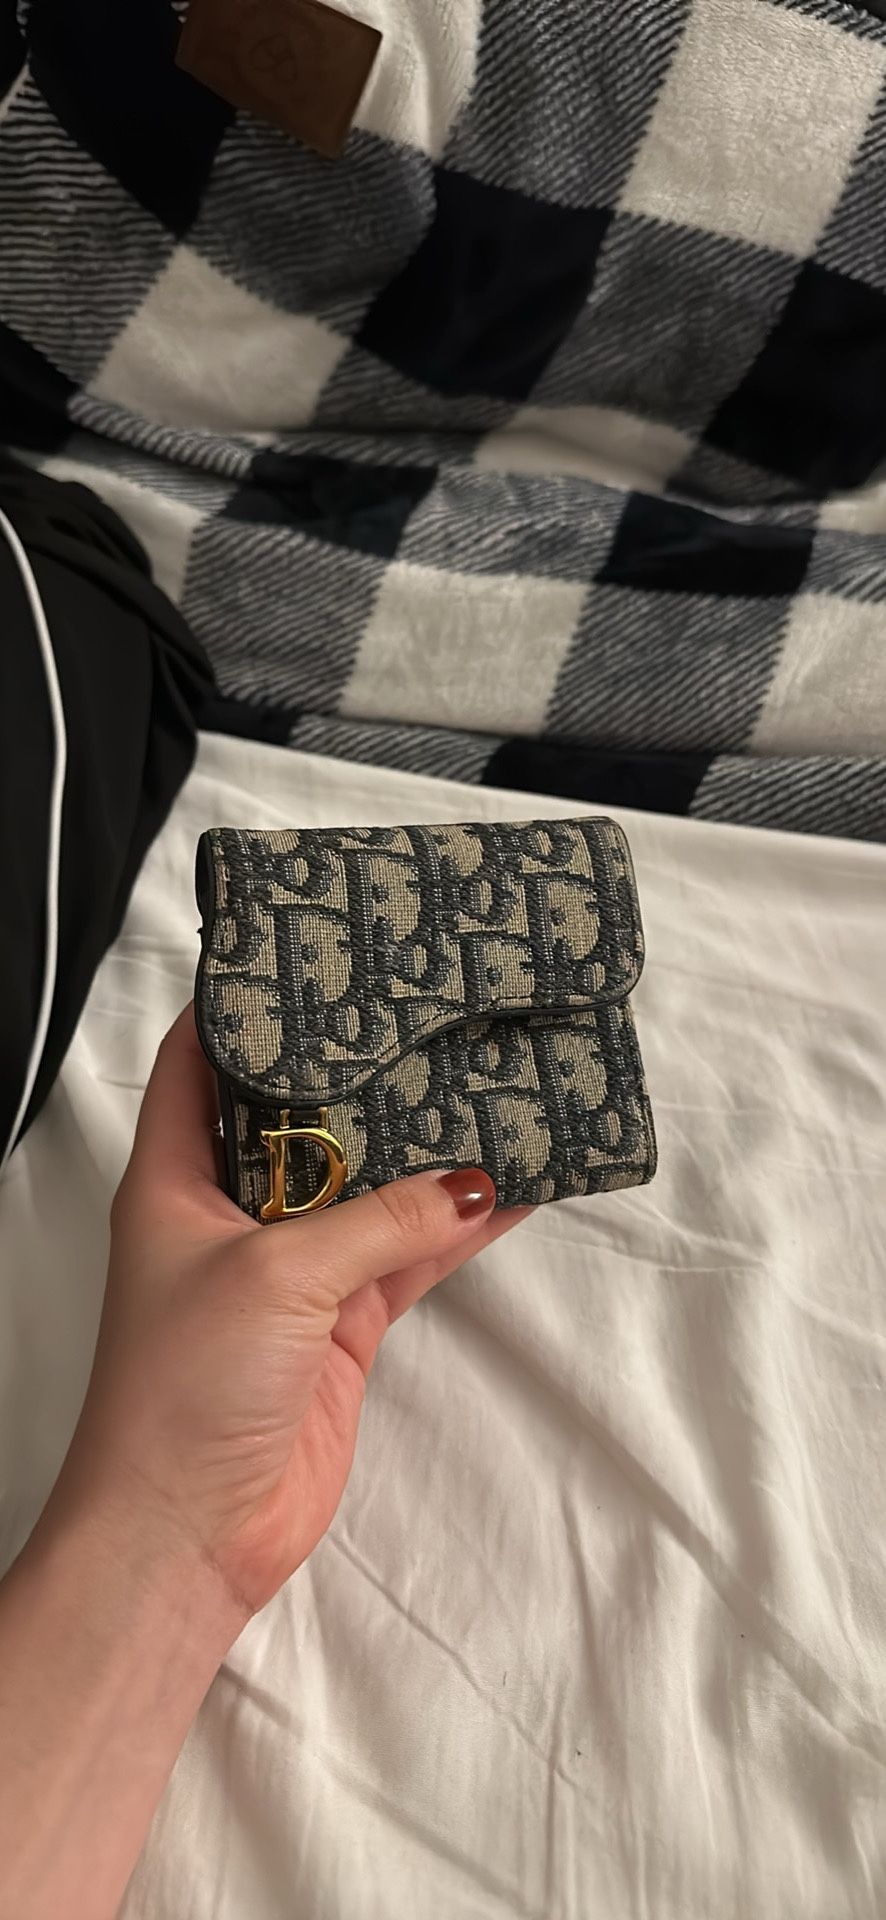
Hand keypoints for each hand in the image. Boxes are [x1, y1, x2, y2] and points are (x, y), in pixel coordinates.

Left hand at [59, 1007, 527, 1628]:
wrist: (188, 1535)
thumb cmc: (183, 1392)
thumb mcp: (276, 1277)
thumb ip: (379, 1221)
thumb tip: (470, 1183)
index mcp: (174, 1179)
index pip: (198, 1063)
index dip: (242, 1008)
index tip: (306, 958)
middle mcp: (231, 1215)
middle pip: (301, 1120)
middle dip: (358, 1075)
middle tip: (423, 1015)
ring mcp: (290, 1272)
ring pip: (369, 1187)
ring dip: (423, 1151)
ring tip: (490, 1088)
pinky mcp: (339, 1326)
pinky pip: (408, 1256)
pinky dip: (455, 1229)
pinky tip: (509, 1191)